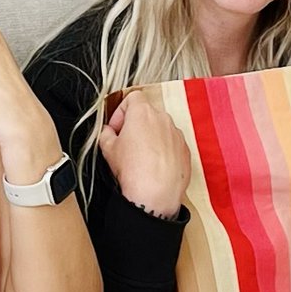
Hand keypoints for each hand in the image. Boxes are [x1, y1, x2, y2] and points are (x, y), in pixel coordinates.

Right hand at [95, 89, 191, 219]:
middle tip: (125, 142)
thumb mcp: (107, 149)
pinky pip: (172, 144)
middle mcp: (163, 119)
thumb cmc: (134, 171)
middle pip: (147, 113)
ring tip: (139, 157)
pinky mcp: (185, 150)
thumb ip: (105, 133)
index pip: (132, 97)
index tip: (116, 127)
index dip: (121, 112)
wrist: (155, 194)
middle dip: (135, 125)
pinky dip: (163, 151)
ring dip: (150, 138)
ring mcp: (176, 134)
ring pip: (160, 129)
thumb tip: (108, 132)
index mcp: (142, 113)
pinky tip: (153, 166)